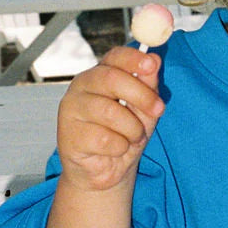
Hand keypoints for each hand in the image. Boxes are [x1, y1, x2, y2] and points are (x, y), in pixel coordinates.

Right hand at [56, 46, 164, 193]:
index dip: (134, 59)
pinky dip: (119, 147)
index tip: (152, 65)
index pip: (114, 56)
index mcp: (101, 74)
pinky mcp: (68, 134)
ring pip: (109, 111)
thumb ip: (148, 86)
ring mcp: (71, 109)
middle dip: (141, 95)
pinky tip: (114, 150)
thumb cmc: (125, 136)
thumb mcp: (144, 110)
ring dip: (132, 129)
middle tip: (159, 109)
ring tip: (133, 138)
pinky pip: (102, 138)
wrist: (109, 171)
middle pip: (111, 78)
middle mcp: (82, 87)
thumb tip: (155, 60)